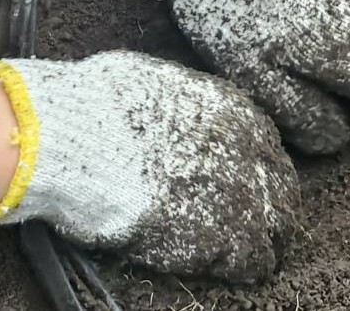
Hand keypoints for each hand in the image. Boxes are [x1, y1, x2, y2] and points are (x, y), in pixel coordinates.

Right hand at [0, 51, 298, 279]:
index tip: (247, 180)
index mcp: (231, 109)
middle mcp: (245, 147)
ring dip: (265, 237)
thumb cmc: (95, 105)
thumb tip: (169, 108)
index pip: (264, 145)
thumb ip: (178, 102)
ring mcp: (237, 192)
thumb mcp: (151, 81)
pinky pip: (251, 257)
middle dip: (269, 202)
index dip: (255, 166)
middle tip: (257, 220)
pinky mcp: (218, 236)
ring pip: (274, 224)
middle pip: (278, 185)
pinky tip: (239, 269)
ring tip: (257, 251)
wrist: (71, 141)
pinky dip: (245, 265)